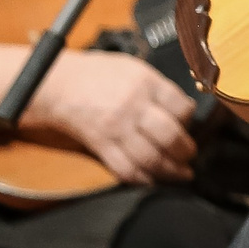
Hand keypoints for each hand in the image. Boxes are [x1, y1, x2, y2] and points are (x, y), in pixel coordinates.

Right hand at [0, 49, 196, 184]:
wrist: (58, 85)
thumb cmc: (98, 74)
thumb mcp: (135, 67)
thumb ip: (159, 88)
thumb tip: (184, 109)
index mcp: (146, 84)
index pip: (182, 108)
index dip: (190, 120)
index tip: (188, 124)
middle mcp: (133, 107)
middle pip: (170, 136)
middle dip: (186, 150)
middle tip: (190, 154)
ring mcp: (116, 129)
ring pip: (151, 158)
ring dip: (171, 170)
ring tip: (181, 173)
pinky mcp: (101, 146)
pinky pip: (126, 169)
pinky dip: (143, 179)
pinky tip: (153, 180)